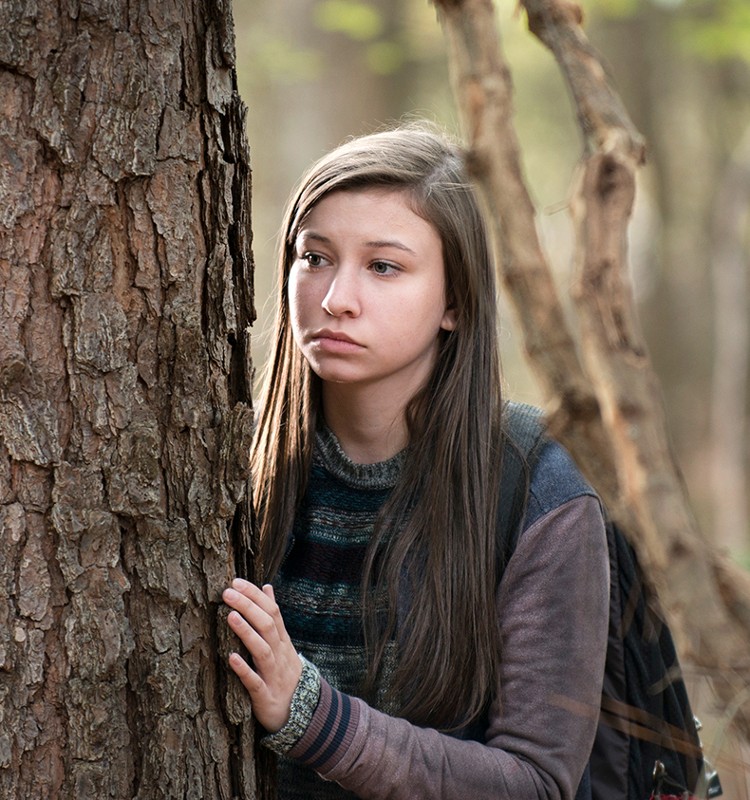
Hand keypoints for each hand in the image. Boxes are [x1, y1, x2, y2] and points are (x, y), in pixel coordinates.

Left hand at [223, 578, 302, 732]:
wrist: (304, 712)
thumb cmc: (284, 671)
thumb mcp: (283, 641)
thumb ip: (273, 615)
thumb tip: (266, 587)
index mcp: (282, 640)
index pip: (272, 611)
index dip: (255, 596)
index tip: (236, 582)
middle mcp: (280, 654)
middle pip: (267, 625)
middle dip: (248, 607)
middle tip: (227, 592)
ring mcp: (273, 674)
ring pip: (262, 650)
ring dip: (247, 632)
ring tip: (230, 615)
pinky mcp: (265, 696)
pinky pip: (255, 682)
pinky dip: (244, 670)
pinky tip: (231, 658)